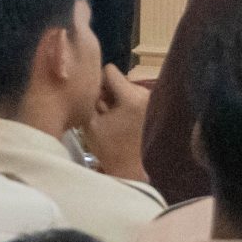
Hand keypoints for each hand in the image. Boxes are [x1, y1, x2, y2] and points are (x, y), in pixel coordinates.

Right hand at [88, 65, 151, 181]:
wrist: (131, 170)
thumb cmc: (109, 148)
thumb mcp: (90, 122)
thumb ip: (89, 99)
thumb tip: (89, 84)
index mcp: (131, 96)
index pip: (110, 71)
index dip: (97, 82)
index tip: (92, 98)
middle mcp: (145, 93)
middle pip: (118, 80)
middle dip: (107, 92)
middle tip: (100, 111)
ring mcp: (150, 100)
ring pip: (125, 88)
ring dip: (115, 98)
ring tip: (110, 118)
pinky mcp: (152, 108)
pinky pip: (133, 97)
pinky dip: (124, 104)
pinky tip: (120, 121)